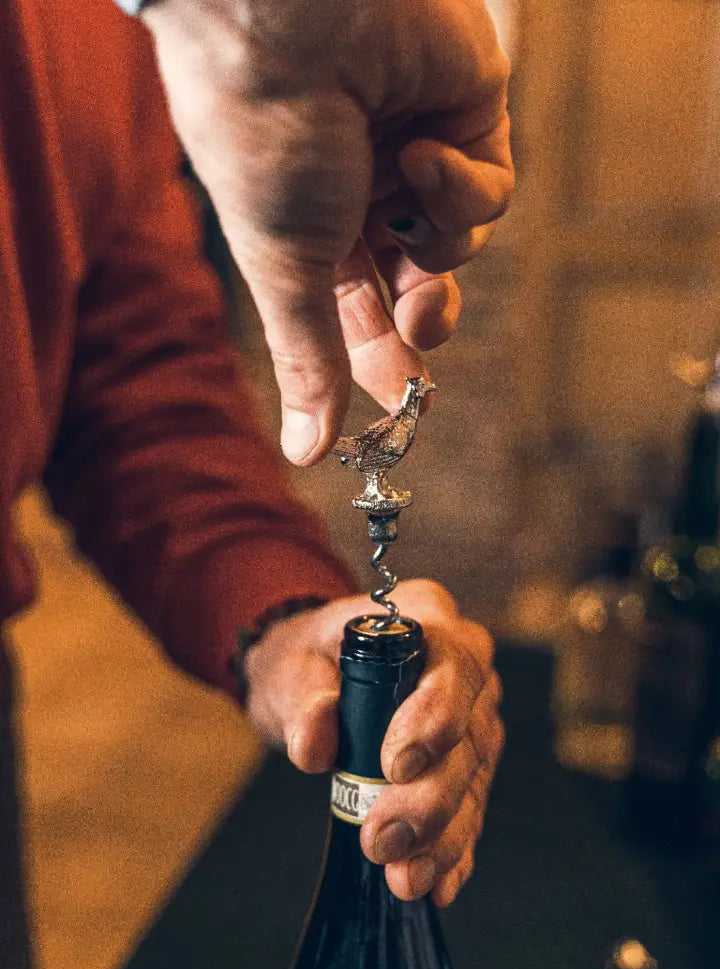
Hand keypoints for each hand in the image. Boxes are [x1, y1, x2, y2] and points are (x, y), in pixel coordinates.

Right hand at [141, 0, 512, 463]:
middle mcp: (364, 192)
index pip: (357, 312)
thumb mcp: (286, 268)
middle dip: (424, 315)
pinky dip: (464, 183)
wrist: (291, 13)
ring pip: (458, 243)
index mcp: (311, 227)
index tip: (401, 405)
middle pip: (415, 283)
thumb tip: (303, 452)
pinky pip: (489, 186)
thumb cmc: (268, 138)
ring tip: (406, 194)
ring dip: (439, 238)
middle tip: (424, 337)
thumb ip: (308, 360)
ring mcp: (416, 152)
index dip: (382, 358)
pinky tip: (425, 147)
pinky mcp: (468, 112)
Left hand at [244, 580, 503, 905]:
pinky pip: (470, 812)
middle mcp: (464, 668)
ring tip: (404, 877)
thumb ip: (302, 696)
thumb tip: (315, 744)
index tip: (395, 766)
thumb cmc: (307, 658)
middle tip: (382, 840)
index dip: (434, 718)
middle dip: (429, 797)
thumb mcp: (289, 664)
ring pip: (474, 782)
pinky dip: (452, 852)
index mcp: (429, 619)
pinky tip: (435, 886)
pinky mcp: (467, 766)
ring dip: (442, 837)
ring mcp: (472, 719)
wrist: (312, 676)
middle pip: (469, 737)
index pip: (453, 666)